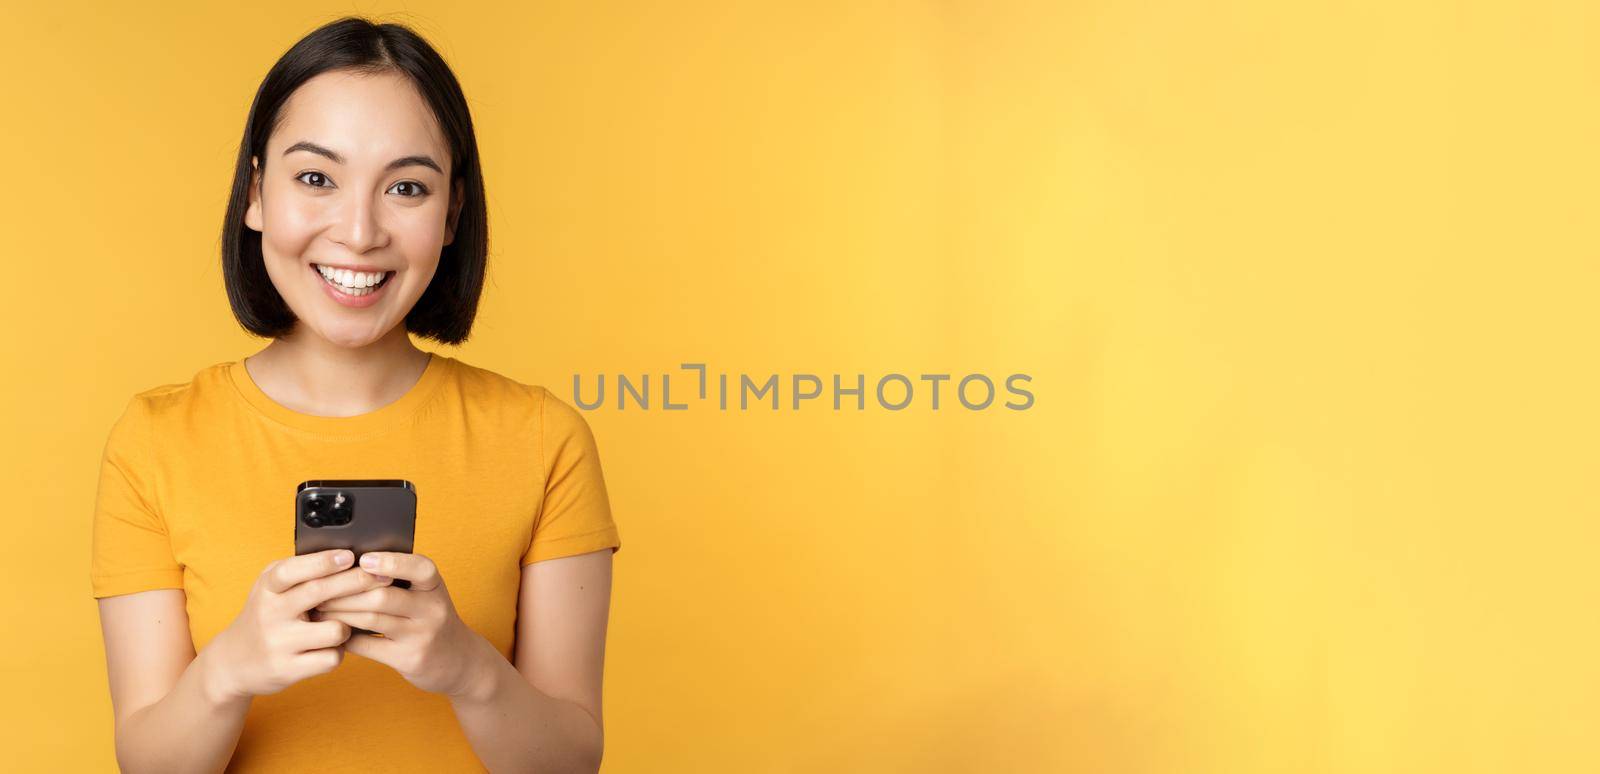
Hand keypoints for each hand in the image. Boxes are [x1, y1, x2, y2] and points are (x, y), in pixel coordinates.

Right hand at [208, 549, 393, 699]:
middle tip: (383, 576)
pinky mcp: (287, 669)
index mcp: (267, 588)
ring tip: (340, 625)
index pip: (292, 571)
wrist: (234, 662)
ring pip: (334, 630)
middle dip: (356, 582)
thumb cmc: (267, 616)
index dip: (322, 562)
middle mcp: (269, 613)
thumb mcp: (271, 589)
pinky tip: (330, 648)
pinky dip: (338, 652)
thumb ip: (301, 572)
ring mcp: (278, 643)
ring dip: (347, 627)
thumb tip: (350, 555)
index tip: (350, 555)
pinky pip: (331, 657)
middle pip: (319, 594)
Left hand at [310, 552, 485, 697]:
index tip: (362, 559)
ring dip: (339, 613)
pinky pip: (368, 646)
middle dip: (346, 591)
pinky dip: (346, 637)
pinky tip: (333, 631)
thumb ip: (399, 579)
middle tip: (318, 588)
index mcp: (435, 586)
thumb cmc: (430, 618)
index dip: (390, 562)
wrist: (458, 660)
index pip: (418, 567)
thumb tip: (350, 563)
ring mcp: (421, 636)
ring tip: (319, 608)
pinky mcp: (408, 659)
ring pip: (371, 619)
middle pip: (383, 595)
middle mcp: (433, 609)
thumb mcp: (427, 594)